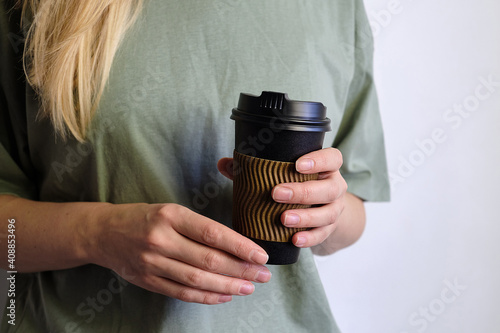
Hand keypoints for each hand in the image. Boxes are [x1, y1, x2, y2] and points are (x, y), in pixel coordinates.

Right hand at [89, 203, 270, 304]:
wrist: (103, 233)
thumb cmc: (144, 218)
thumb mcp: (170, 211)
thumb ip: (198, 227)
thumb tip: (236, 245)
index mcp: (170, 215)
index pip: (212, 233)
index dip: (240, 246)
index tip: (261, 255)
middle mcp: (161, 239)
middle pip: (208, 259)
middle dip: (241, 269)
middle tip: (263, 275)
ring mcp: (152, 263)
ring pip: (197, 279)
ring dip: (228, 286)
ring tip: (249, 287)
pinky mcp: (148, 281)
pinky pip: (182, 292)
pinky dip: (206, 296)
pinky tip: (225, 295)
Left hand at [218, 148, 346, 248]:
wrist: (321, 209)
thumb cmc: (296, 184)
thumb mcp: (283, 174)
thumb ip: (254, 168)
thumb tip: (223, 163)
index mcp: (326, 167)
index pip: (333, 158)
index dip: (319, 160)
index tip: (297, 165)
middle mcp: (335, 187)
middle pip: (329, 188)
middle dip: (302, 191)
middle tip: (276, 193)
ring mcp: (335, 209)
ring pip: (328, 213)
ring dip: (306, 217)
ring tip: (283, 219)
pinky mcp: (330, 229)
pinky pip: (323, 235)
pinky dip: (310, 238)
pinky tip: (295, 240)